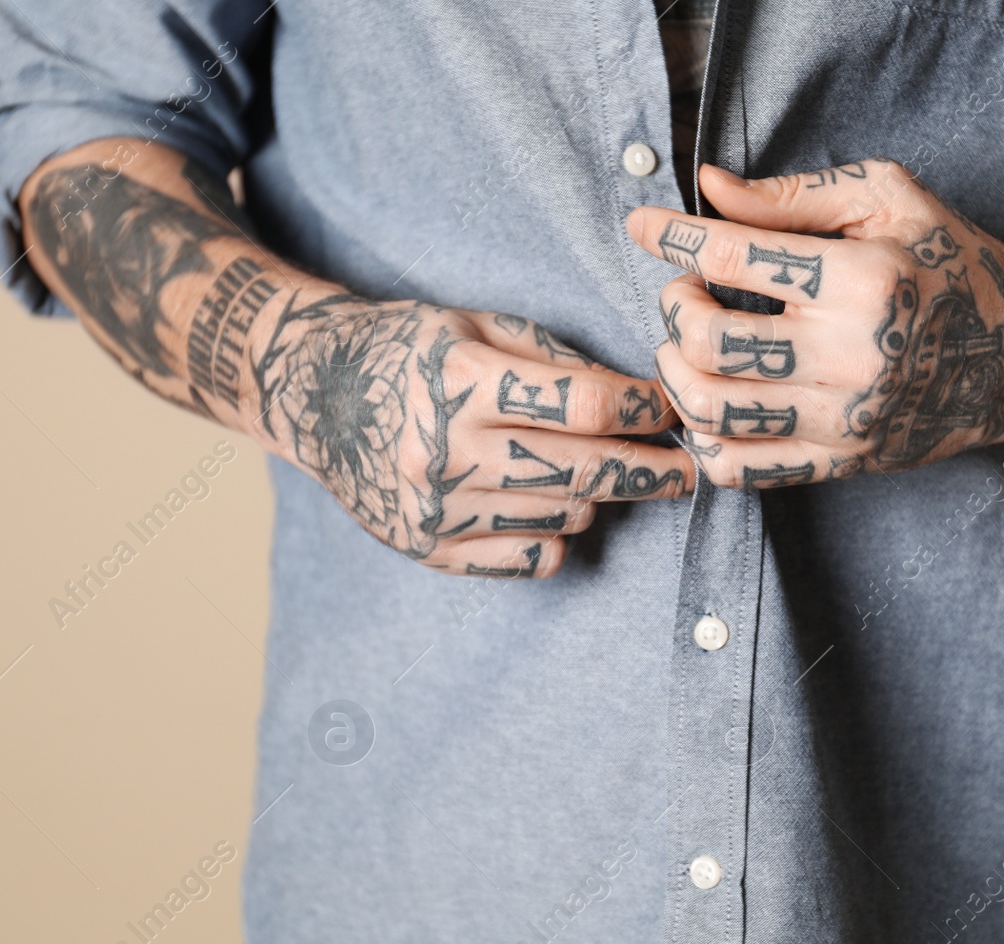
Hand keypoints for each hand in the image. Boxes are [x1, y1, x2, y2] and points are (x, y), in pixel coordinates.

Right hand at [248, 292, 692, 576]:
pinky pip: (529, 558)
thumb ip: (554, 358)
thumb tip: (639, 394)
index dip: (645, 408)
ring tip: (595, 471)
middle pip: (586, 471)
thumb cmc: (409, 351)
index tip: (671, 409)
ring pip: (565, 515)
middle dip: (651, 469)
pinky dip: (555, 535)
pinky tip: (548, 505)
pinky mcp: (429, 547)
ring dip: (596, 495)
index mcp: (460, 379)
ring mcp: (436, 507)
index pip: (586, 404)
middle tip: (687, 467)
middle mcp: (447, 449)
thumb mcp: (475, 325)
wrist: (316, 397)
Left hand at [626, 159, 1003, 486]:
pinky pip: (740, 468)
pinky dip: (702, 438)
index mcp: (862, 280)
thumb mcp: (887, 200)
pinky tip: (710, 401)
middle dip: (674, 310)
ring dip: (675, 375)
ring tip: (687, 347)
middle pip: (709, 344)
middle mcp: (851, 357)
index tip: (642, 224)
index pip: (733, 259)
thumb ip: (793, 195)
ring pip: (713, 412)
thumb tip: (709, 189)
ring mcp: (844, 419)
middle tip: (684, 293)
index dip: (672, 237)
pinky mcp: (840, 462)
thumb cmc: (946, 262)